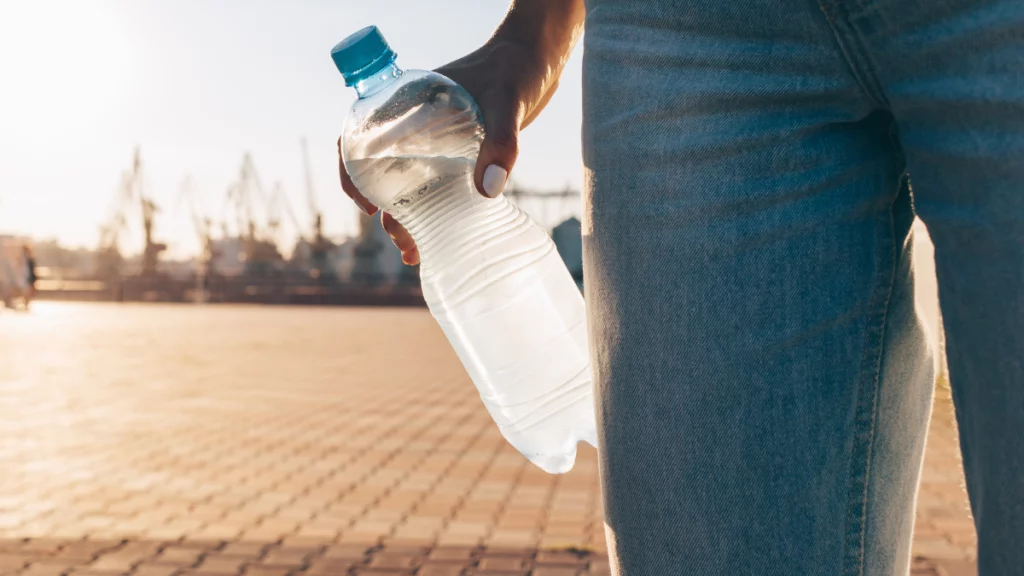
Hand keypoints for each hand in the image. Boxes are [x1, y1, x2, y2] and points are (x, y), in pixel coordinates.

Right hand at [337, 1, 583, 265]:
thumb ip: (500, 143)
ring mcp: (434, 141)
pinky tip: (443, 238)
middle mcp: (412, 125)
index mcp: (404, 105)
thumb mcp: (507, 103)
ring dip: (406, 217)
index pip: (357, 137)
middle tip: (401, 241)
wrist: (538, 61)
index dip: (351, 171)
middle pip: (382, 172)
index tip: (366, 203)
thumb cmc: (515, 70)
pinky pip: (435, 186)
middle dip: (386, 211)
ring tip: (414, 251)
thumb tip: (487, 191)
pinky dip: (434, 211)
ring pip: (407, 184)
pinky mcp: (457, 155)